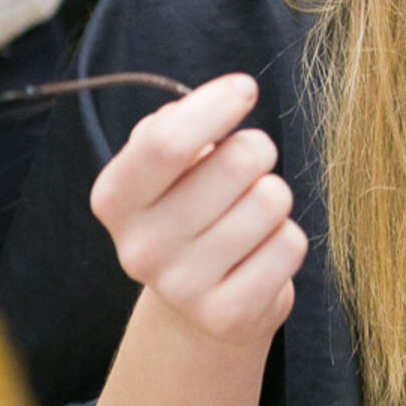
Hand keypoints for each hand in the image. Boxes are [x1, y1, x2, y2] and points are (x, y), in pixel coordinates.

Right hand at [88, 73, 307, 348]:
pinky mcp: (227, 316)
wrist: (196, 301)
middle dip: (257, 149)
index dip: (215, 106)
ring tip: (250, 214)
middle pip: (235, 164)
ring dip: (274, 197)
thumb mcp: (167, 165)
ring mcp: (182, 288)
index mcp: (116, 198)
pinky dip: (287, 238)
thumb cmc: (189, 206)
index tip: (244, 89)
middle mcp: (139, 248)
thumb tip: (221, 99)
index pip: (165, 142)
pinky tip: (260, 251)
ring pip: (270, 201)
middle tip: (249, 167)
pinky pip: (290, 245)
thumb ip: (178, 124)